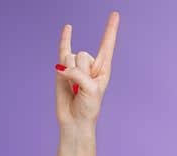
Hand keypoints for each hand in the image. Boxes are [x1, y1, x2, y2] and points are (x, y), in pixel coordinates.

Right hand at [54, 11, 119, 128]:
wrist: (75, 120)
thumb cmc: (88, 108)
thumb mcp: (90, 90)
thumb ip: (78, 75)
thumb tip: (61, 67)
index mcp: (104, 68)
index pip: (108, 44)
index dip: (111, 29)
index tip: (115, 14)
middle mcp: (91, 64)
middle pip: (83, 55)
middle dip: (80, 72)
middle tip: (81, 89)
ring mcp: (76, 65)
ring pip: (70, 58)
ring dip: (69, 75)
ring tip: (73, 88)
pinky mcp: (63, 69)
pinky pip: (62, 50)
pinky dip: (65, 38)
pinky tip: (68, 27)